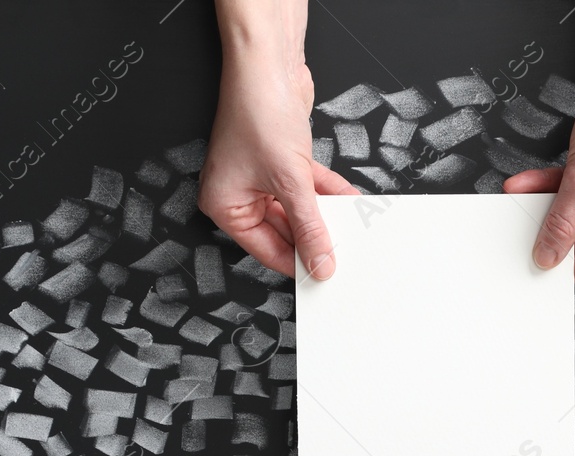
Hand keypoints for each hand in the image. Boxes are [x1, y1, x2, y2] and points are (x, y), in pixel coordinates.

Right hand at [200, 3, 357, 279]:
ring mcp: (260, 175)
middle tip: (341, 251)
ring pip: (298, 207)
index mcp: (224, 205)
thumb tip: (320, 262)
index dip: (296, 262)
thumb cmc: (257, 111)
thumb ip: (310, 227)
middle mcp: (239, 192)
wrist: (268, 63)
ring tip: (350, 225)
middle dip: (314, 235)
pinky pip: (307, 185)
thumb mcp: (290, 182)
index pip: (264, 250)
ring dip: (326, 213)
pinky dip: (327, 191)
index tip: (323, 273)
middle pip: (283, 230)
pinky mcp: (281, 158)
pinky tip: (349, 199)